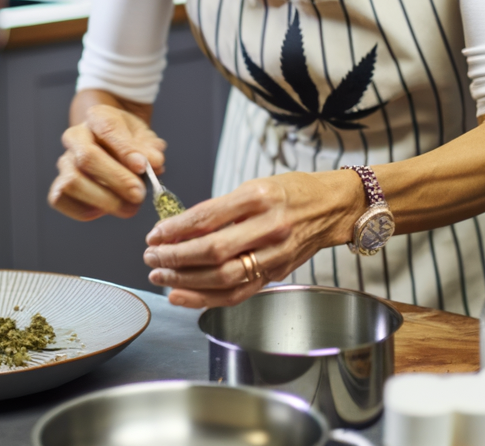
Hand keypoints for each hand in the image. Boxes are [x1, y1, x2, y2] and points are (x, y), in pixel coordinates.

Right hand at [48, 91, 166, 221]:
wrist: (112, 144)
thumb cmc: (128, 140)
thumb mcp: (143, 136)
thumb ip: (149, 148)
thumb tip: (154, 162)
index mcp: (97, 117)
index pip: (108, 129)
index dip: (125, 150)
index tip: (143, 166)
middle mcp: (76, 137)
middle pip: (87, 158)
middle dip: (116, 179)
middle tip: (139, 194)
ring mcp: (64, 162)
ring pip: (73, 182)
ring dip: (104, 199)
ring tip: (130, 207)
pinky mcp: (58, 186)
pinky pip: (63, 199)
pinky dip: (86, 209)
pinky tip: (107, 209)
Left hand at [143, 170, 362, 307]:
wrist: (332, 207)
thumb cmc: (292, 192)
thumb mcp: (255, 186)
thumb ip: (220, 209)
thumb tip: (179, 229)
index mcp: (260, 197)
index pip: (208, 216)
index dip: (176, 229)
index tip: (155, 233)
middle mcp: (269, 227)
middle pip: (213, 250)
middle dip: (175, 257)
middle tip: (151, 255)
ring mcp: (275, 254)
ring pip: (223, 276)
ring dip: (185, 279)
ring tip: (160, 274)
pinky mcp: (276, 274)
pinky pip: (237, 293)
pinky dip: (205, 298)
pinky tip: (181, 294)